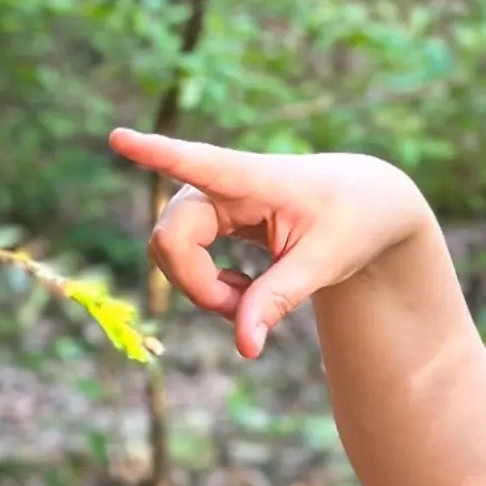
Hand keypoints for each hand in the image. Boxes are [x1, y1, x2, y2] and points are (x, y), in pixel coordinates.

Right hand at [108, 129, 432, 358]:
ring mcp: (211, 196)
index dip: (156, 154)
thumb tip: (244, 348)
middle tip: (242, 314)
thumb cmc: (351, 223)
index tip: (118, 138)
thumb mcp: (325, 264)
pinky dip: (206, 282)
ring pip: (171, 247)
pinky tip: (243, 288)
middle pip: (173, 236)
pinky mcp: (210, 214)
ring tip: (250, 303)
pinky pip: (183, 252)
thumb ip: (279, 300)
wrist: (367, 203)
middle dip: (196, 285)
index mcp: (258, 178)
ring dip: (201, 287)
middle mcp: (223, 180)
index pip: (201, 163)